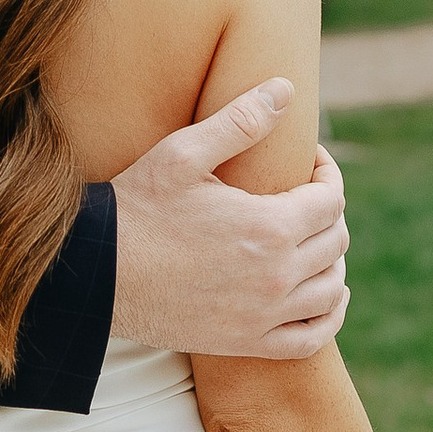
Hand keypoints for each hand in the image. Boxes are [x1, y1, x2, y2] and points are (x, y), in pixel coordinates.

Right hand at [110, 78, 348, 359]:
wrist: (97, 274)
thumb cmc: (138, 209)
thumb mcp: (183, 154)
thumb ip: (239, 121)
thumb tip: (285, 89)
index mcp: (268, 226)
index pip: (330, 200)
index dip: (326, 174)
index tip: (307, 162)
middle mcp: (276, 276)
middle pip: (335, 242)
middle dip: (327, 213)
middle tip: (303, 197)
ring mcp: (263, 316)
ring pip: (331, 290)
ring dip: (333, 261)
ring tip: (314, 241)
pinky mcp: (246, 342)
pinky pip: (311, 339)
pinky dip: (329, 317)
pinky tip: (325, 296)